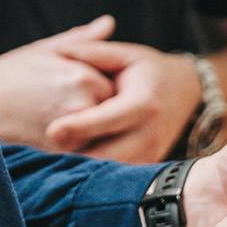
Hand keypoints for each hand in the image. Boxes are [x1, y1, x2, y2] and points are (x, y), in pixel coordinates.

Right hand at [0, 16, 117, 145]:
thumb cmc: (13, 73)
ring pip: (103, 125)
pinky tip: (63, 123)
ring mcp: (74, 130)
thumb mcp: (47, 49)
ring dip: (96, 120)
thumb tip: (110, 22)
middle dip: (104, 101)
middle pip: (113, 105)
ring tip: (66, 108)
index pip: (116, 80)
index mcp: (82, 77)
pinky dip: (84, 134)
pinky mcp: (64, 149)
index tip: (88, 76)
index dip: (104, 78)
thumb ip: (83, 40)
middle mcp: (82, 104)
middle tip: (76, 95)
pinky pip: (89, 142)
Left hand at [43, 39, 201, 163]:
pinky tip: (69, 163)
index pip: (110, 118)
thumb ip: (94, 52)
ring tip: (51, 158)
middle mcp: (150, 132)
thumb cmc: (147, 70)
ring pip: (110, 170)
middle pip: (107, 153)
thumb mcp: (125, 54)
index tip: (52, 130)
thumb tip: (60, 51)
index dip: (81, 126)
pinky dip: (93, 172)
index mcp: (145, 101)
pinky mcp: (146, 166)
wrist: (184, 91)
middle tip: (41, 149)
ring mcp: (150, 153)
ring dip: (80, 166)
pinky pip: (116, 176)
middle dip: (74, 154)